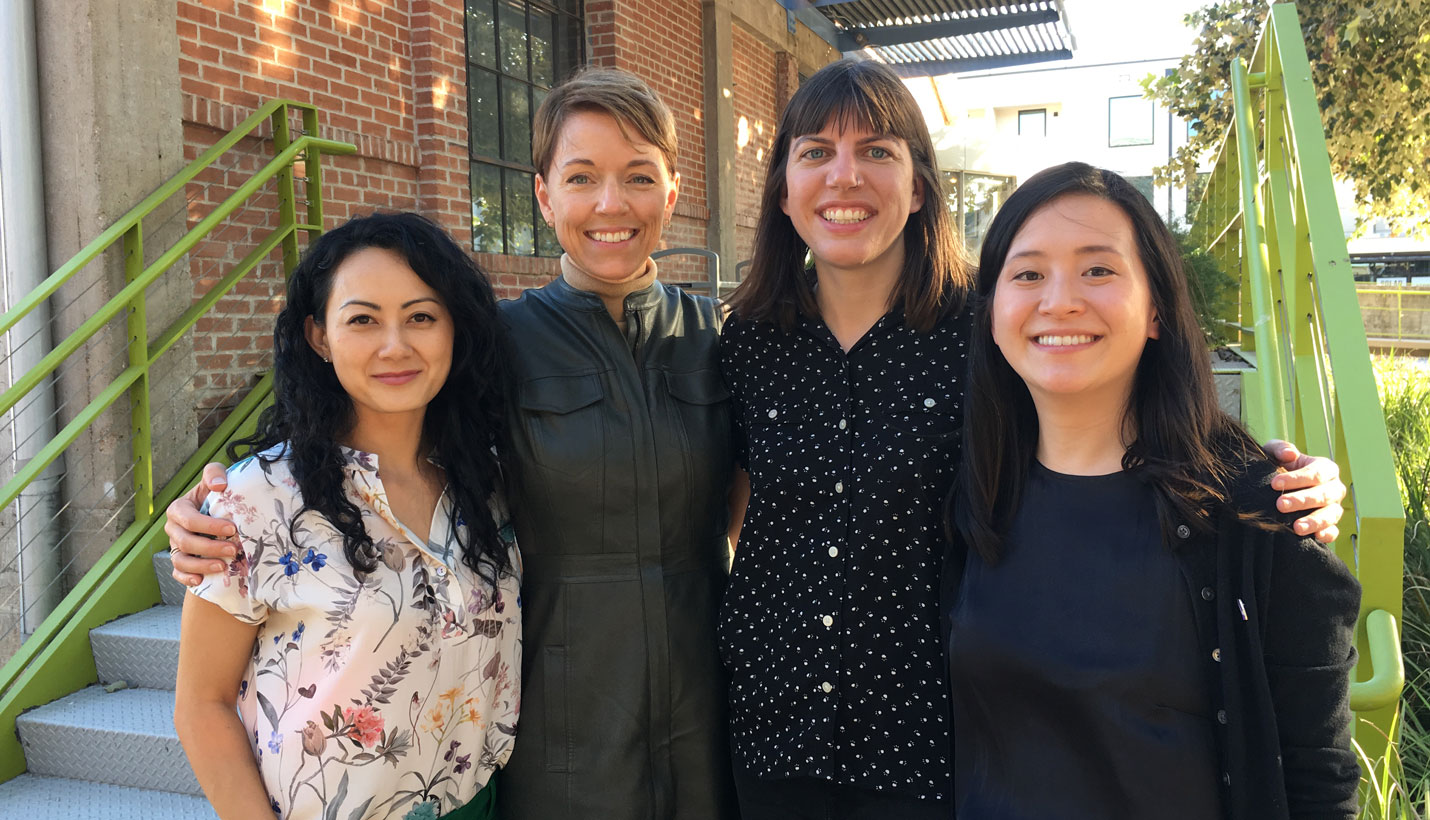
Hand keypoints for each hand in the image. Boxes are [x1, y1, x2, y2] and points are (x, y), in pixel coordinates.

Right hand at [164, 462, 238, 585]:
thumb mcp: (216, 480)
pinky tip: (201, 580)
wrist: (219, 515)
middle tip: (233, 550)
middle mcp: (174, 528)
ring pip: (181, 560)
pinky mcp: (179, 562)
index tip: (232, 529)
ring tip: (223, 567)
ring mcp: (175, 546)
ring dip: (201, 565)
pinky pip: (177, 573)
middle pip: (185, 541)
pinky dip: (187, 578)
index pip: (188, 519)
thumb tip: (219, 485)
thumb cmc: (217, 496)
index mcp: (179, 508)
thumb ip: (215, 473)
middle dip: (209, 547)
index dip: (209, 526)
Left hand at [1262, 440, 1345, 543]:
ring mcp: (1334, 508)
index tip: (1274, 483)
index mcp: (1326, 468)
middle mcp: (1334, 488)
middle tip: (1280, 504)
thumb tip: (1289, 453)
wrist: (1277, 488)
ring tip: (1296, 527)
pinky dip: (1327, 535)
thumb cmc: (1278, 466)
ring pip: (1331, 515)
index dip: (1297, 478)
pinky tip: (1316, 537)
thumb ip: (1280, 448)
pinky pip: (1333, 532)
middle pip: (1324, 495)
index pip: (1316, 473)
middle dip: (1302, 500)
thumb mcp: (1275, 453)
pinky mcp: (1330, 525)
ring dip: (1314, 521)